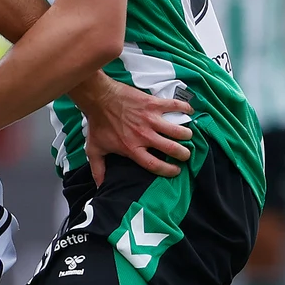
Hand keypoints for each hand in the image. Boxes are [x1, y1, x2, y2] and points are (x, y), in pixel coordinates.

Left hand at [76, 79, 191, 184]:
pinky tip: (189, 112)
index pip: (155, 165)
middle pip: (172, 149)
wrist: (98, 98)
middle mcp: (144, 136)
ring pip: (177, 130)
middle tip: (185, 154)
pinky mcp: (153, 104)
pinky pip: (174, 106)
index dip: (168, 170)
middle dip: (183, 153)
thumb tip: (100, 186)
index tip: (176, 170)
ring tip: (188, 136)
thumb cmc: (98, 124)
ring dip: (186, 134)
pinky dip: (185, 108)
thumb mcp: (95, 150)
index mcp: (132, 148)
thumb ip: (98, 169)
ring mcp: (150, 119)